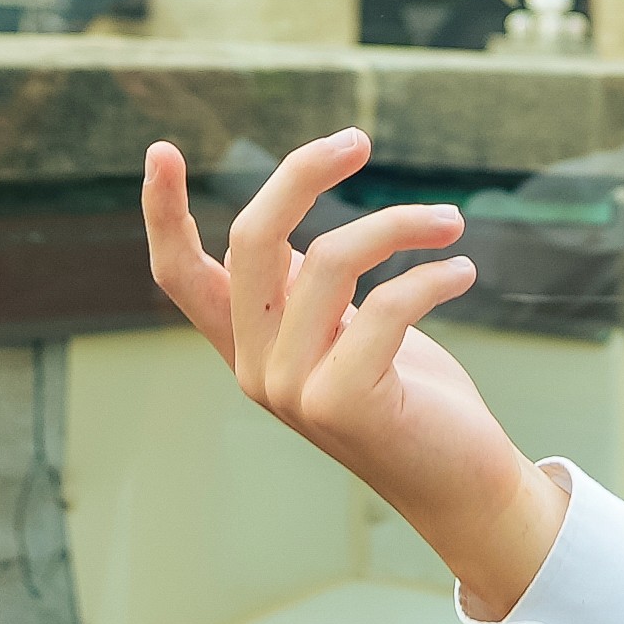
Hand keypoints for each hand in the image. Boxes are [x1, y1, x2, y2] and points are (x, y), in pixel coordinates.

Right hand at [140, 128, 565, 614]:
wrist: (460, 482)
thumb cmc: (407, 393)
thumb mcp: (343, 329)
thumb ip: (306, 286)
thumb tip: (292, 210)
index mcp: (246, 346)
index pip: (180, 276)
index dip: (162, 213)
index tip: (161, 150)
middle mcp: (255, 368)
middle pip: (252, 240)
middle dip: (303, 173)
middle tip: (357, 140)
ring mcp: (293, 388)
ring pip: (330, 258)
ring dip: (400, 223)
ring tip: (448, 222)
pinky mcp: (344, 401)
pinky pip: (387, 301)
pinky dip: (433, 273)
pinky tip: (462, 272)